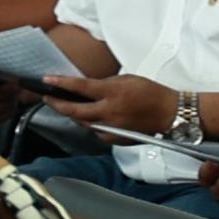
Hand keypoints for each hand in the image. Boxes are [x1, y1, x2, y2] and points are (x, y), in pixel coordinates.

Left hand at [45, 72, 179, 136]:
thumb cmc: (152, 93)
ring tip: (67, 106)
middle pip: (73, 111)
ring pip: (82, 123)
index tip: (47, 81)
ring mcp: (111, 127)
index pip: (80, 87)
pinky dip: (90, 125)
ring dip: (73, 115)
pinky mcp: (115, 138)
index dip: (61, 83)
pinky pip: (95, 132)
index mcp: (113, 93)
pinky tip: (90, 119)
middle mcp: (109, 111)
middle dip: (56, 104)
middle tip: (48, 98)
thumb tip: (85, 88)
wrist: (171, 113)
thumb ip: (104, 85)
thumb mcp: (126, 80)